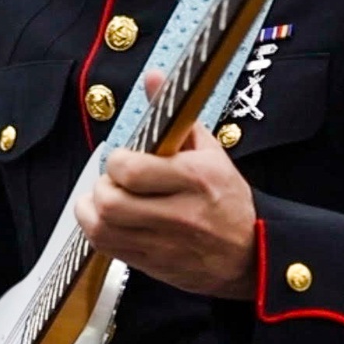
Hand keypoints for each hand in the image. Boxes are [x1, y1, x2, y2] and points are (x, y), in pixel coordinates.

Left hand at [75, 73, 256, 297]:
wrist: (250, 255)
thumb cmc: (228, 201)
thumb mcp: (211, 153)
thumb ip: (176, 115)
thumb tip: (153, 78)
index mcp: (194, 179)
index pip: (129, 169)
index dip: (116, 161)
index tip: (125, 159)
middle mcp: (179, 214)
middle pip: (109, 201)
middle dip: (102, 187)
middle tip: (115, 183)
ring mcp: (164, 244)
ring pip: (101, 228)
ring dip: (93, 211)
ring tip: (109, 201)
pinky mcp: (152, 266)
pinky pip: (107, 249)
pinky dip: (100, 232)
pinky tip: (114, 222)